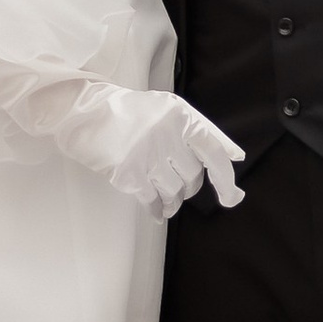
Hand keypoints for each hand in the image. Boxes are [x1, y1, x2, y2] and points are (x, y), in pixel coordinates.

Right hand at [105, 92, 245, 215]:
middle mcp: (168, 135)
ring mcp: (147, 154)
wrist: (86, 112)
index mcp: (182, 117)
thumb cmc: (131, 113)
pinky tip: (156, 211)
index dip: (226, 179)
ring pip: (174, 191)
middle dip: (188, 186)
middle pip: (193, 176)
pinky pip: (152, 199)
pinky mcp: (129, 172)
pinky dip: (156, 209)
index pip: (214, 152)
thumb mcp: (171, 110)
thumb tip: (236, 156)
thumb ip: (204, 130)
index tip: (231, 197)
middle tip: (175, 181)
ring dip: (172, 201)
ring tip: (166, 200)